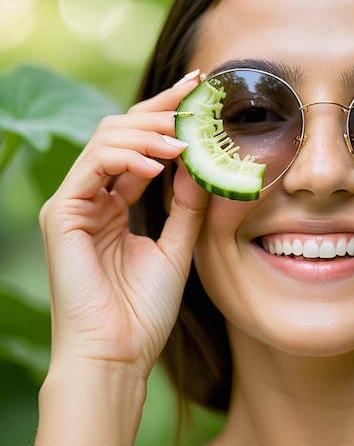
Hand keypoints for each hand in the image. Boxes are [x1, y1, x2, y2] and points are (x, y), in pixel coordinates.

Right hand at [39, 71, 208, 376]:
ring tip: (186, 139)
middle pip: (121, 131)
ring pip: (106, 139)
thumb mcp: (177, 246)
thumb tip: (199, 163)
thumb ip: (186, 205)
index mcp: (115, 204)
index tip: (199, 91)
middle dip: (160, 109)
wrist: (119, 354)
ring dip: (150, 132)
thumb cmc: (144, 310)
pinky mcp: (61, 214)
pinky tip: (161, 163)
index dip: (167, 114)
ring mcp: (74, 203)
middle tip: (195, 95)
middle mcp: (93, 197)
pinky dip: (128, 157)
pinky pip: (93, 166)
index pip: (141, 145)